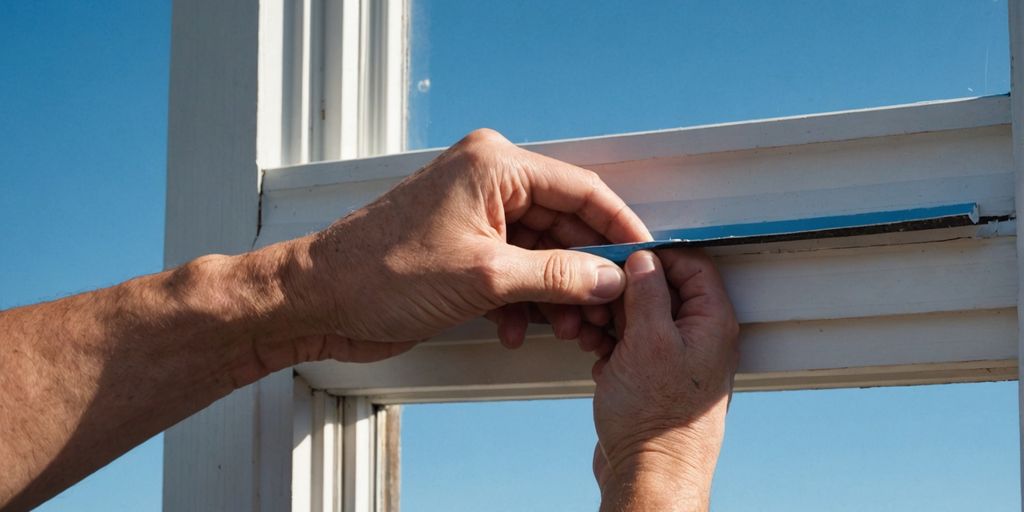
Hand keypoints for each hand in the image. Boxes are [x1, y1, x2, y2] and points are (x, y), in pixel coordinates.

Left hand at [249, 128, 650, 368]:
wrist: (319, 301)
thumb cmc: (379, 272)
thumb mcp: (485, 277)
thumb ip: (556, 275)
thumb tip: (608, 277)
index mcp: (495, 166)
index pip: (580, 189)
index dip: (619, 225)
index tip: (646, 256)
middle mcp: (487, 183)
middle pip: (564, 224)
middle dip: (586, 270)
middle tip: (608, 307)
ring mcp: (475, 216)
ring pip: (541, 252)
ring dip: (556, 292)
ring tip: (567, 326)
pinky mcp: (463, 249)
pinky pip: (514, 270)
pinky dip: (523, 301)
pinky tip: (516, 327)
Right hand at [592, 250, 738, 510]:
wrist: (649, 477)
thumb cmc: (657, 422)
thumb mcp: (649, 341)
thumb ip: (648, 292)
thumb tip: (644, 258)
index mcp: (712, 323)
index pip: (692, 263)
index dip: (655, 254)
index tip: (622, 255)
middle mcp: (699, 338)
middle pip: (662, 288)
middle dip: (625, 290)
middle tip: (600, 298)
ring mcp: (676, 359)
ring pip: (641, 316)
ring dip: (612, 318)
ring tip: (593, 331)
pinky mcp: (654, 378)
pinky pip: (631, 344)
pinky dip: (610, 343)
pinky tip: (597, 355)